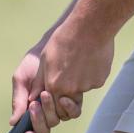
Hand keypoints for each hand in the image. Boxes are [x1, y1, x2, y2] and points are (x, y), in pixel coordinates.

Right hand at [11, 38, 82, 132]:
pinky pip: (73, 113)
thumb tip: (13, 122)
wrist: (51, 48)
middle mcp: (46, 113)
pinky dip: (68, 108)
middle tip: (34, 105)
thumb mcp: (21, 80)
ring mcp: (59, 108)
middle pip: (45, 130)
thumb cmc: (32, 64)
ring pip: (57, 121)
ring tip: (45, 94)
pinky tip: (63, 98)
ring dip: (50, 111)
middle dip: (39, 121)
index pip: (31, 132)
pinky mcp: (73, 100)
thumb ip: (19, 100)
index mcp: (31, 112)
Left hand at [34, 15, 113, 132]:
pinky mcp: (99, 81)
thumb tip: (33, 97)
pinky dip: (92, 74)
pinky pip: (94, 82)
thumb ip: (40, 81)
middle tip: (69, 76)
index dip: (53, 101)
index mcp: (54, 85)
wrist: (89, 27)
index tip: (54, 91)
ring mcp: (86, 86)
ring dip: (80, 80)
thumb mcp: (45, 58)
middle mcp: (70, 90)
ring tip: (79, 59)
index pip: (52, 105)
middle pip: (68, 104)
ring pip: (82, 90)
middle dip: (67, 98)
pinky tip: (90, 57)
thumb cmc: (64, 39)